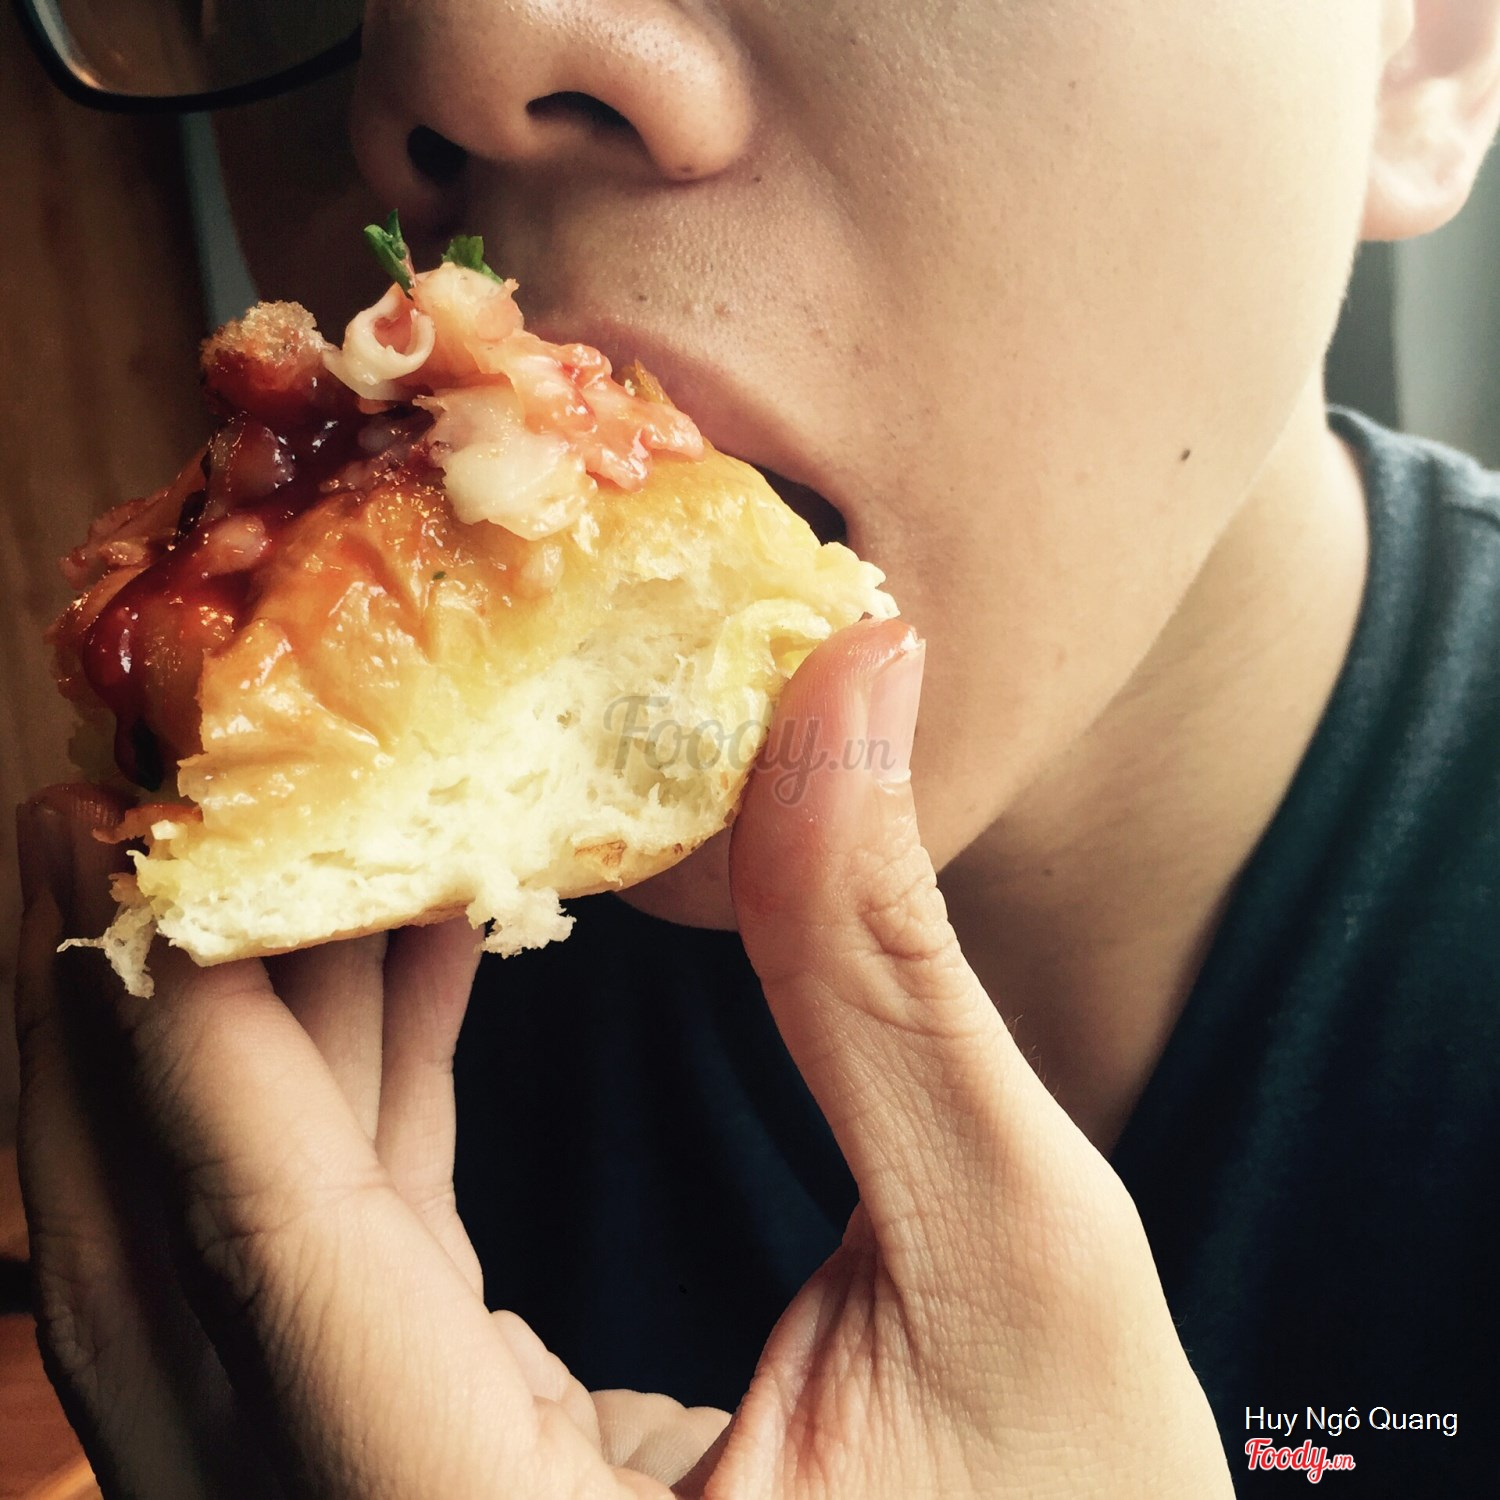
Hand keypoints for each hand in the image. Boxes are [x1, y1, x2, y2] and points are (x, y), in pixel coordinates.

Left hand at [15, 616, 1232, 1497]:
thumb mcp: (1017, 1258)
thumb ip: (884, 976)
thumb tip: (843, 684)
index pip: (276, 1256)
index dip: (189, 1016)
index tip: (140, 816)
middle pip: (169, 1274)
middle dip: (131, 1018)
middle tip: (123, 801)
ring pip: (225, 1271)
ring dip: (240, 1043)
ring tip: (278, 834)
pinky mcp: (440, 1476)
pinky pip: (330, 1270)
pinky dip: (345, 1101)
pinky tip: (408, 944)